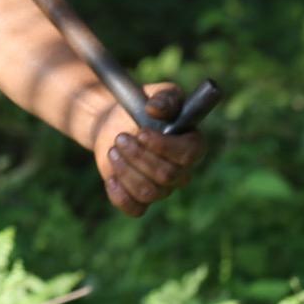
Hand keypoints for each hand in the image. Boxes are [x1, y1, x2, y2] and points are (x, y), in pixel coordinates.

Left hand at [96, 82, 206, 218]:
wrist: (116, 121)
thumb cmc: (142, 105)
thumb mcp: (156, 93)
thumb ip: (163, 98)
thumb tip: (155, 110)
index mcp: (192, 145)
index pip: (189, 155)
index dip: (165, 147)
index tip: (142, 132)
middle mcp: (181, 171)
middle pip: (166, 176)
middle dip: (139, 156)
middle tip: (120, 138)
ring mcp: (162, 188)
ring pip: (149, 192)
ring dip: (126, 170)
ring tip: (113, 150)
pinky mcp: (140, 198)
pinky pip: (136, 210)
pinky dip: (120, 196)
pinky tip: (111, 177)